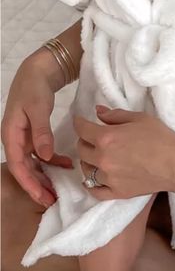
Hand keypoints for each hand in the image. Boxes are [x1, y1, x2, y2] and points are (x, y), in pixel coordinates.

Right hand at [1, 50, 72, 206]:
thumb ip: (41, 132)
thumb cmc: (35, 86)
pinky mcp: (35, 134)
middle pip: (25, 169)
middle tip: (52, 201)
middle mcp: (16, 139)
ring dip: (44, 176)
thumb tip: (45, 157)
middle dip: (37, 186)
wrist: (39, 69)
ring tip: (57, 190)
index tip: (42, 197)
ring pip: (33, 163)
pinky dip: (53, 161)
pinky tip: (66, 165)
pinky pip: (42, 153)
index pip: (18, 166)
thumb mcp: (38, 108)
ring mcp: (25, 137)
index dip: (29, 183)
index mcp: (11, 135)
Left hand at [73, 106, 174, 199]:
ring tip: (96, 157)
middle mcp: (103, 158)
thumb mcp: (140, 118)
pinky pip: (95, 191)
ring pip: (86, 170)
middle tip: (92, 138)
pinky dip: (91, 185)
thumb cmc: (162, 138)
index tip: (81, 121)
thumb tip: (98, 112)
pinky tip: (93, 179)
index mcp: (106, 138)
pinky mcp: (117, 192)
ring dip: (88, 161)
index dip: (79, 122)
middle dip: (85, 141)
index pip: (82, 129)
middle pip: (81, 149)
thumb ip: (115, 115)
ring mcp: (108, 178)